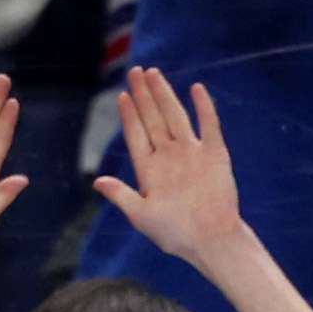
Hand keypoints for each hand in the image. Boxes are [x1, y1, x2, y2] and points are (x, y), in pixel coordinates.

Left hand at [90, 66, 255, 268]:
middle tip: (135, 71)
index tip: (122, 95)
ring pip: (175, 116)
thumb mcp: (141, 216)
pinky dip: (203, 107)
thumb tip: (97, 182)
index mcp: (150, 170)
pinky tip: (195, 88)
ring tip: (154, 73)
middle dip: (143, 95)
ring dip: (165, 95)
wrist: (211, 240)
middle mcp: (169, 157)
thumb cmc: (175, 234)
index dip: (129, 114)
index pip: (136, 135)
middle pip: (153, 119)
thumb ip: (121, 195)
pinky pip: (209, 125)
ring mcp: (192, 153)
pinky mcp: (215, 154)